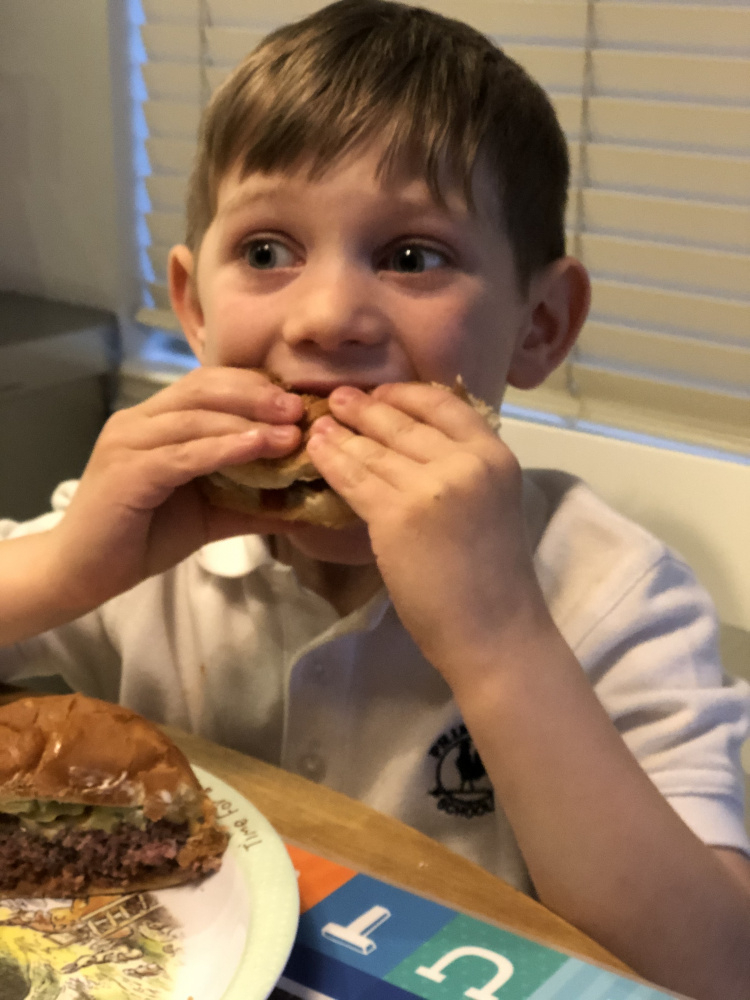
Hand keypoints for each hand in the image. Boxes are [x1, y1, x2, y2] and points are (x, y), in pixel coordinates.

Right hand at [44, 367, 304, 613]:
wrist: (85, 572)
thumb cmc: (145, 538)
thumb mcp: (212, 513)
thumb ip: (256, 502)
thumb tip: (309, 502)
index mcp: (156, 420)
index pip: (209, 385)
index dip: (254, 387)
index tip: (299, 401)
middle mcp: (139, 421)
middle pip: (203, 388)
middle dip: (255, 394)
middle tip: (299, 409)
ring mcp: (128, 442)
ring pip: (195, 417)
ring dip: (247, 422)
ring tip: (290, 432)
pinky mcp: (127, 472)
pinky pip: (182, 454)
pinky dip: (222, 448)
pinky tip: (256, 448)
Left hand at [307, 383, 548, 685]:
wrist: (494, 631)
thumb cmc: (492, 579)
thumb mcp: (491, 504)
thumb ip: (461, 471)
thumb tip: (411, 448)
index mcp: (494, 455)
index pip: (444, 404)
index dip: (406, 394)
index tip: (381, 393)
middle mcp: (466, 462)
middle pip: (403, 423)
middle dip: (366, 408)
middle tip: (338, 398)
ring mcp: (431, 487)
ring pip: (374, 450)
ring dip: (341, 432)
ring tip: (320, 423)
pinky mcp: (397, 516)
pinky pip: (355, 479)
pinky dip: (331, 461)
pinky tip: (317, 451)